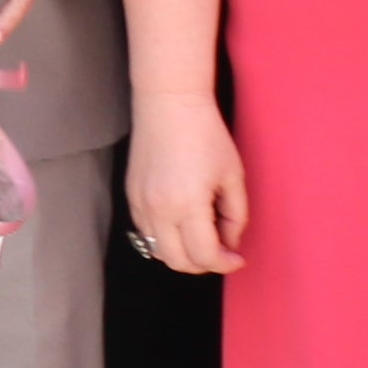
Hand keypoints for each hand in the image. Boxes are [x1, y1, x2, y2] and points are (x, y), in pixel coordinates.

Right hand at [126, 95, 246, 275]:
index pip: (205, 255)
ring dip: (182, 254)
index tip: (237, 257)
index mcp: (187, 204)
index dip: (226, 263)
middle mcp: (158, 209)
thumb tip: (229, 242)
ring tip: (202, 238)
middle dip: (204, 264)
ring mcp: (140, 202)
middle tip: (221, 251)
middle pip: (179, 262)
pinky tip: (181, 224)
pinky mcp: (130, 194)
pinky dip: (164, 239)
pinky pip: (146, 232)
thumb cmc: (205, 134)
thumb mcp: (233, 176)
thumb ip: (236, 216)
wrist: (169, 103)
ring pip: (158, 251)